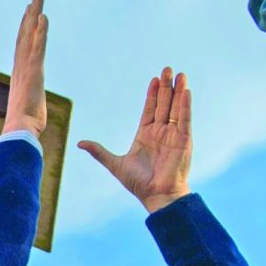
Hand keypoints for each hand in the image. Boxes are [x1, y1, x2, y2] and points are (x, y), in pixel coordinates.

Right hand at [4, 0, 48, 136]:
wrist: (19, 131)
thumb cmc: (24, 126)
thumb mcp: (29, 113)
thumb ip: (29, 109)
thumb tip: (30, 122)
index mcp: (20, 75)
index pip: (23, 46)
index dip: (26, 29)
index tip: (29, 14)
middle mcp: (20, 67)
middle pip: (25, 35)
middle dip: (30, 15)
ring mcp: (26, 68)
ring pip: (30, 36)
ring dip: (35, 15)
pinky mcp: (34, 72)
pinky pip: (38, 47)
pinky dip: (40, 32)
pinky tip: (43, 17)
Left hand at [78, 67, 191, 213]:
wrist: (156, 195)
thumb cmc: (138, 183)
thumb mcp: (114, 164)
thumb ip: (99, 151)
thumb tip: (79, 142)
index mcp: (146, 134)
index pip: (150, 109)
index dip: (152, 94)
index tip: (154, 79)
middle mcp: (161, 132)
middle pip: (164, 104)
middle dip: (165, 87)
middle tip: (166, 69)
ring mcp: (173, 135)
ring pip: (176, 108)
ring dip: (178, 91)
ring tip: (179, 74)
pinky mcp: (184, 140)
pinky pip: (185, 119)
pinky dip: (185, 105)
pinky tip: (185, 91)